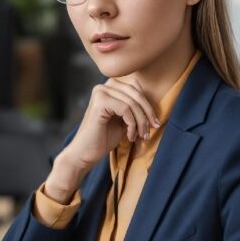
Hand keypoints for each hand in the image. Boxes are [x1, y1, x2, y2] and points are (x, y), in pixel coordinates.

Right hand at [44, 78, 158, 202]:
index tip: (155, 123)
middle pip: (136, 93)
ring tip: (141, 136)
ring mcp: (100, 92)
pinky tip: (129, 136)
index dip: (148, 106)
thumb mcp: (123, 120)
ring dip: (141, 122)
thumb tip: (153, 105)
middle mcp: (103, 86)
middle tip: (153, 129)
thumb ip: (134, 109)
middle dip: (147, 113)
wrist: (85, 153)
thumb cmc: (103, 138)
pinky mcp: (100, 102)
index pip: (136, 89)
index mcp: (108, 87)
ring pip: (132, 103)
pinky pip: (126, 109)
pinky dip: (132, 124)